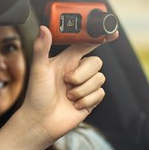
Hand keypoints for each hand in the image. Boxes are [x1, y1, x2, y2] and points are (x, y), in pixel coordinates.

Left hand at [21, 25, 116, 142]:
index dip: (99, 37)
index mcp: (66, 61)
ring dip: (82, 89)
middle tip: (66, 82)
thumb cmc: (36, 95)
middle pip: (96, 62)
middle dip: (82, 74)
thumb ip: (42, 48)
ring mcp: (84, 85)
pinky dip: (87, 100)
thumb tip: (43, 28)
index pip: (86, 44)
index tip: (112, 32)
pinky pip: (100, 93)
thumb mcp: (38, 70)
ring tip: (67, 96)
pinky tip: (74, 105)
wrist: (40, 121)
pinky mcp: (91, 99)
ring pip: (100, 78)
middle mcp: (77, 71)